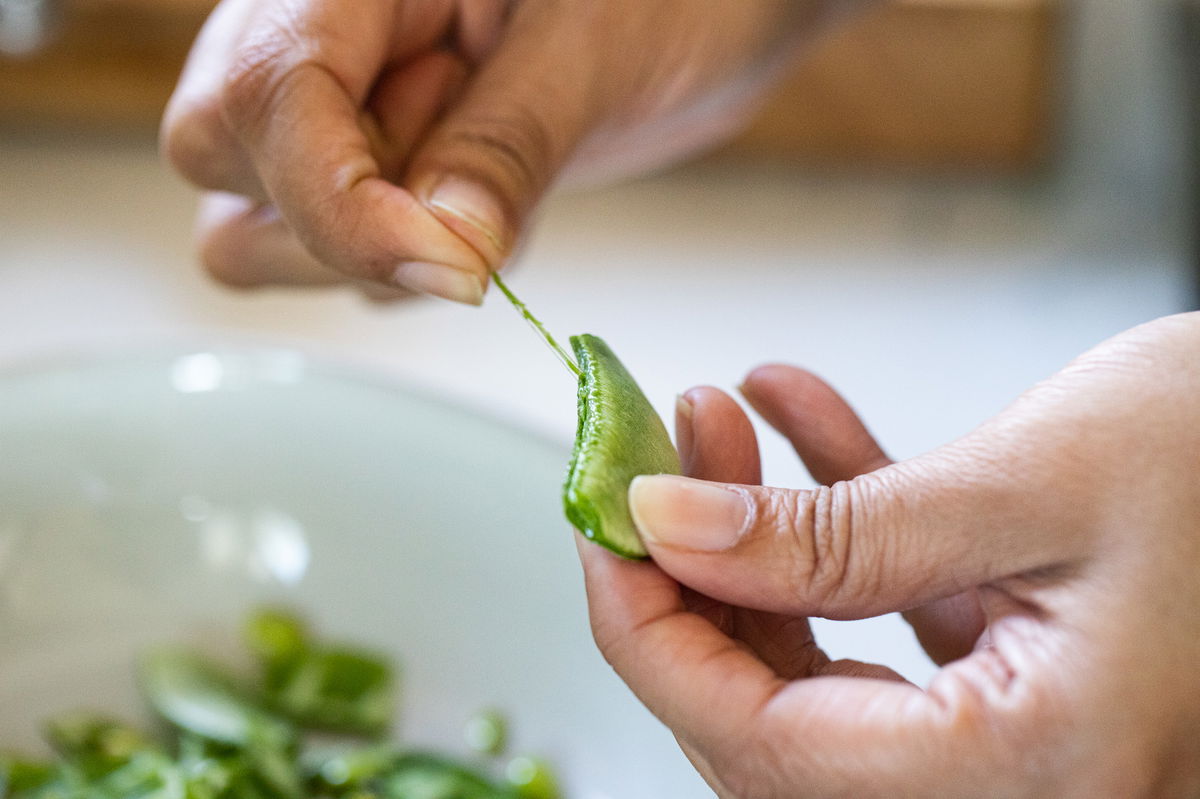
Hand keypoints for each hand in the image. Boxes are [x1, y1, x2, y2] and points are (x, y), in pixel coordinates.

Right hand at [162, 0, 844, 302]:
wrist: (701, 10)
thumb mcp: (593, 53)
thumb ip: (506, 149)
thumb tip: (446, 261)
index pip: (268, 95)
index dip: (344, 203)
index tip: (456, 269)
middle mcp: (304, 31)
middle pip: (219, 156)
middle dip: (345, 213)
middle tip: (479, 178)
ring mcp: (325, 106)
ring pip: (259, 229)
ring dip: (385, 248)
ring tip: (499, 167)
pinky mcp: (361, 167)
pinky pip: (341, 257)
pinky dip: (417, 259)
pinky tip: (493, 192)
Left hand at [578, 312, 1199, 797]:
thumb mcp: (1033, 483)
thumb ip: (836, 531)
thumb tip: (667, 527)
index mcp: (1032, 772)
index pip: (758, 742)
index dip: (649, 629)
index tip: (600, 518)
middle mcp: (1020, 785)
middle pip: (772, 714)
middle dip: (693, 576)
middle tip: (651, 455)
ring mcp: (1018, 737)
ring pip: (817, 666)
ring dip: (753, 540)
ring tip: (716, 418)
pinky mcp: (1017, 671)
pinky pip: (885, 616)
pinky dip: (832, 522)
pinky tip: (798, 416)